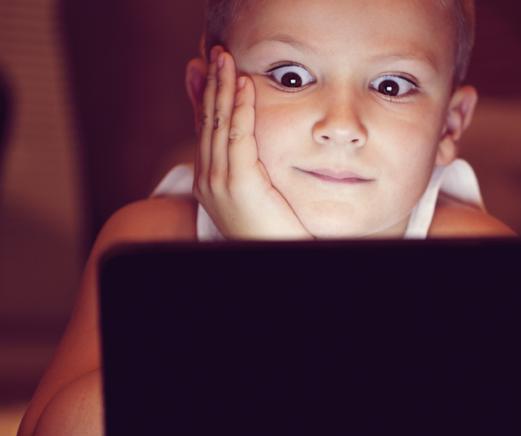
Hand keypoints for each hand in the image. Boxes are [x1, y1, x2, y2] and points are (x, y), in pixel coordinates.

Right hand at [193, 46, 312, 239]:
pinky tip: (244, 86)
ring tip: (226, 59)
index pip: (205, 131)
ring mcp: (218, 183)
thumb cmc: (274, 232)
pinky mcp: (238, 184)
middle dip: (211, 85)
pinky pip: (237, 136)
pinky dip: (239, 108)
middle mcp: (207, 180)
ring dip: (222, 87)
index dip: (207, 98)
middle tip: (216, 54)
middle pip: (206, 122)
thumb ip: (249, 167)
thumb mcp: (257, 194)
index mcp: (209, 183)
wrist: (278, 259)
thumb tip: (249, 144)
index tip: (209, 71)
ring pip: (217, 124)